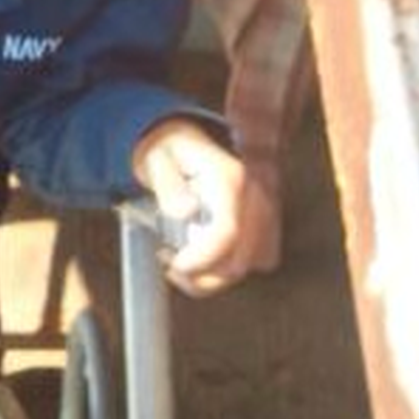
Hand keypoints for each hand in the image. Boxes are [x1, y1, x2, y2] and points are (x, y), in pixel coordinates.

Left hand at [130, 119, 279, 296]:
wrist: (186, 142)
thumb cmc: (168, 152)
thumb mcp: (156, 160)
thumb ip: (169, 186)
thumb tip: (186, 211)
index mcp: (229, 180)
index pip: (226, 233)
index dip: (201, 259)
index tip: (173, 265)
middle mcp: (254, 197)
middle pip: (239, 261)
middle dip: (201, 275)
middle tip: (169, 263)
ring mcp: (261, 213)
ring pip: (245, 267)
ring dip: (210, 276)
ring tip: (180, 260)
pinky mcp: (261, 226)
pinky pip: (249, 263)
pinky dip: (222, 270)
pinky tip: (200, 258)